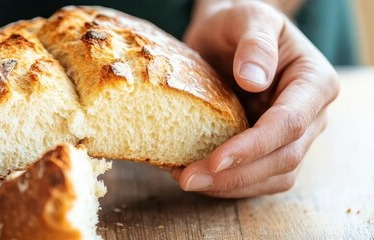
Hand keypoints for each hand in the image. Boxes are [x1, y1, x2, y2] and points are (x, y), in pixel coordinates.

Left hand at [173, 1, 339, 197]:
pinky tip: (193, 176)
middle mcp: (310, 115)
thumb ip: (255, 43)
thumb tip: (254, 80)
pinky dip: (225, 184)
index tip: (216, 160)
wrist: (226, 35)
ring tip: (186, 180)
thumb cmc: (238, 23)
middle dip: (236, 175)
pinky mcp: (269, 148)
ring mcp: (291, 136)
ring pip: (271, 177)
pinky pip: (255, 177)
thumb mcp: (247, 18)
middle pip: (283, 159)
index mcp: (313, 82)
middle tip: (189, 179)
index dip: (255, 146)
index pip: (290, 123)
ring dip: (229, 186)